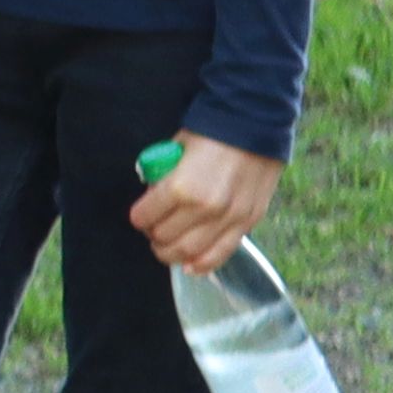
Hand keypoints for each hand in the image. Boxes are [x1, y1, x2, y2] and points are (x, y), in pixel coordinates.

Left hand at [130, 133, 281, 273]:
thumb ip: (161, 176)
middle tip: (153, 231)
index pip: (145, 217)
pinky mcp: (247, 223)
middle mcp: (204, 208)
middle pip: (165, 238)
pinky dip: (202, 265)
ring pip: (190, 252)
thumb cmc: (209, 134)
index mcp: (180, 187)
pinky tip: (189, 266)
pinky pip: (221, 254)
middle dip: (153, 237)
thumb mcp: (174, 149)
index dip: (139, 217)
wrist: (254, 126)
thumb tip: (150, 196)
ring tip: (167, 247)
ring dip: (172, 254)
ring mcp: (229, 218)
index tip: (140, 216)